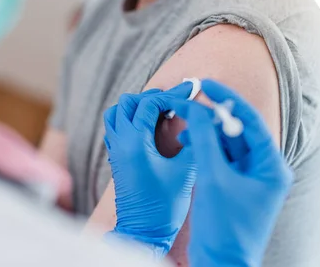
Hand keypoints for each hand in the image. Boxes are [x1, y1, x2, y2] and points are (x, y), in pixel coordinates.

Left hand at [104, 82, 195, 257]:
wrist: (144, 231)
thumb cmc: (164, 205)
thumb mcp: (186, 171)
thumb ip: (195, 141)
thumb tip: (204, 122)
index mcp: (135, 141)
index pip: (150, 102)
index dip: (172, 93)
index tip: (190, 89)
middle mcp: (120, 141)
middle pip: (128, 102)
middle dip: (153, 97)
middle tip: (175, 101)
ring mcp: (115, 149)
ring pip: (117, 113)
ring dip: (137, 107)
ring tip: (160, 111)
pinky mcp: (116, 158)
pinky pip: (116, 127)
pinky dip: (130, 119)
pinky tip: (150, 127)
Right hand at [171, 80, 293, 266]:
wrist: (220, 263)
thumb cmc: (224, 227)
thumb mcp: (214, 178)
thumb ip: (206, 141)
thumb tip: (198, 110)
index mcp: (271, 166)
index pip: (250, 121)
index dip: (227, 99)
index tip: (207, 83)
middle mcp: (264, 169)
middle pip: (236, 131)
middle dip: (211, 119)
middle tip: (188, 107)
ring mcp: (248, 178)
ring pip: (225, 143)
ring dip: (204, 135)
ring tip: (183, 135)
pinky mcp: (233, 184)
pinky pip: (218, 157)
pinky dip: (203, 149)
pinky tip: (186, 145)